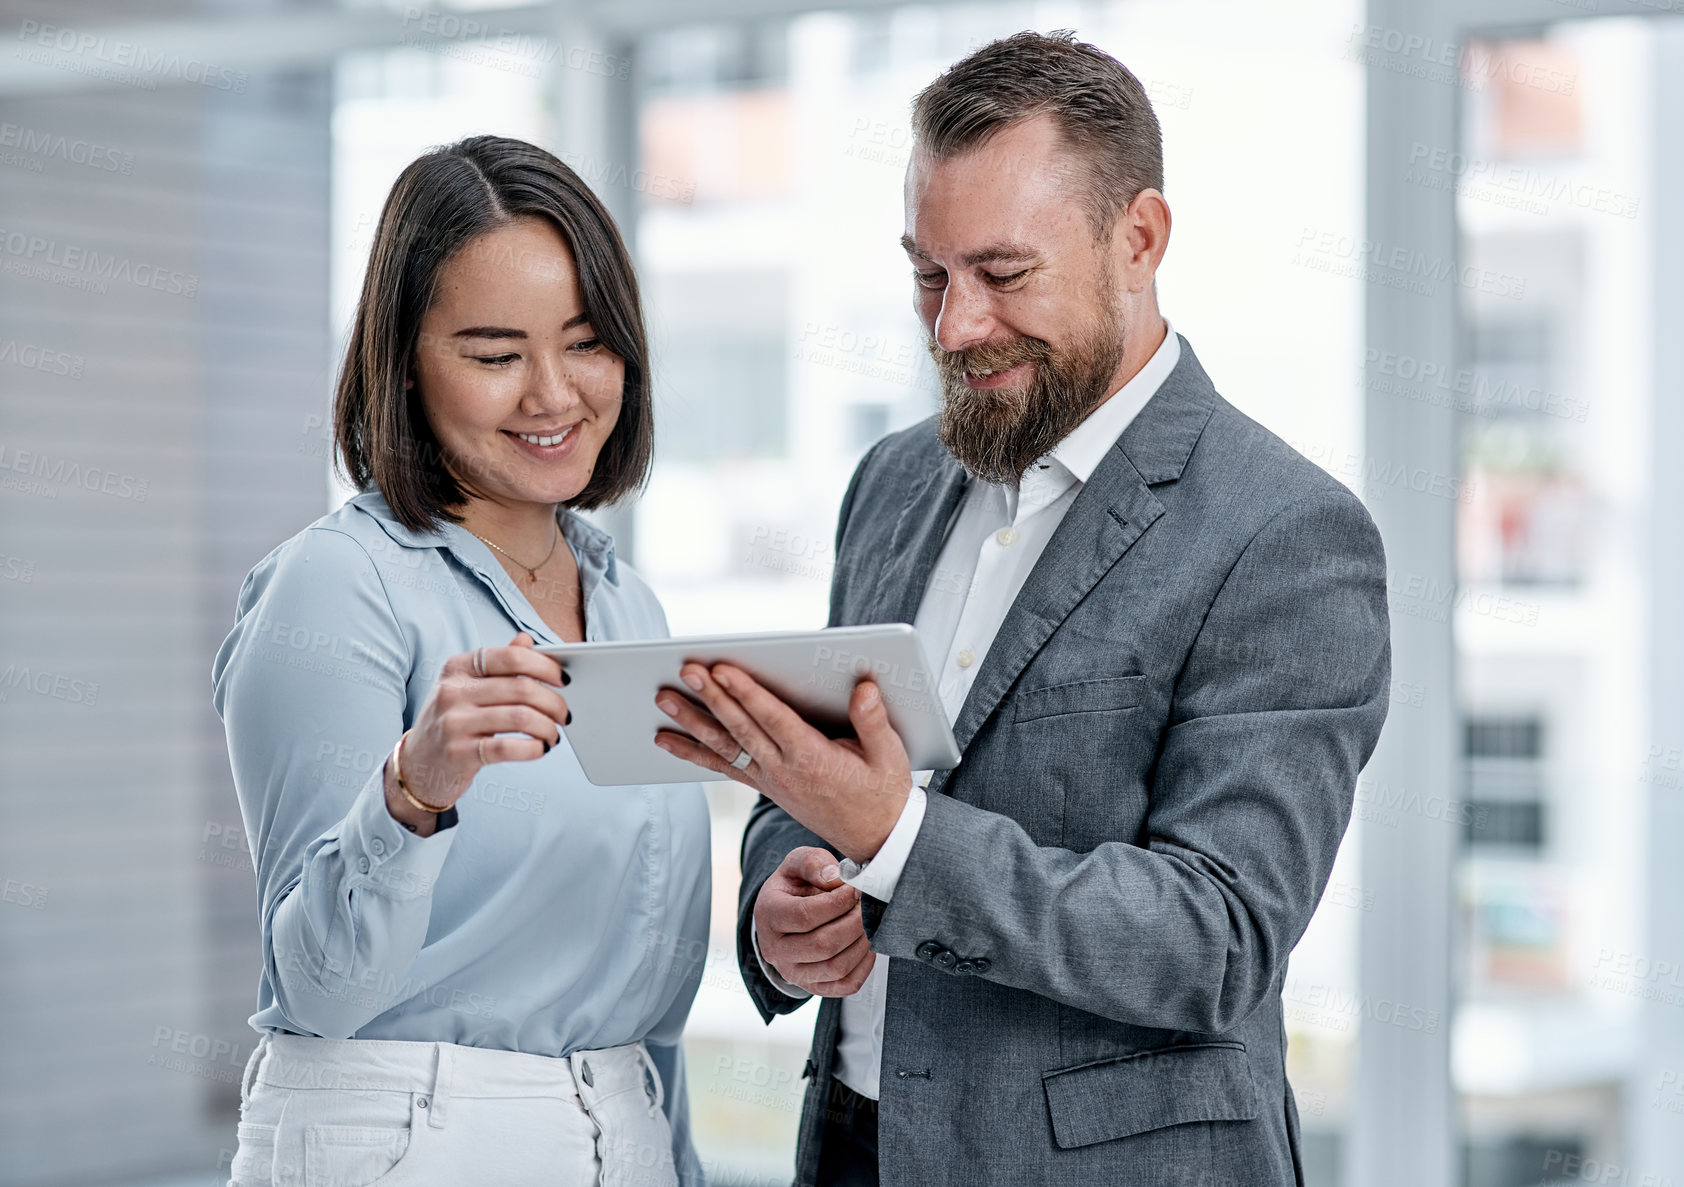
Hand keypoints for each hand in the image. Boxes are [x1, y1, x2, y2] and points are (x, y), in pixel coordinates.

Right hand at [386, 631, 567, 824]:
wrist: (417, 764)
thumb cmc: (451, 719)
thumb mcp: (466, 686)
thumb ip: (497, 664)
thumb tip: (526, 640)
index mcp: (458, 667)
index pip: (511, 657)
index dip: (545, 666)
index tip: (564, 679)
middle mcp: (453, 691)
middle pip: (522, 689)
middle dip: (553, 702)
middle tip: (564, 714)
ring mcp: (454, 723)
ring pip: (520, 718)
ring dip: (548, 728)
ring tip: (554, 735)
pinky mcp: (458, 753)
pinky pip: (507, 748)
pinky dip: (533, 748)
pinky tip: (540, 748)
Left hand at [653, 664, 912, 862]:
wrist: (875, 839)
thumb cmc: (883, 793)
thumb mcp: (890, 756)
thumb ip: (873, 721)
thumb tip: (863, 687)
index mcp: (814, 759)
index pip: (773, 720)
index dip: (747, 694)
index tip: (723, 670)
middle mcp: (784, 771)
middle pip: (741, 729)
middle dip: (711, 698)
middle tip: (687, 671)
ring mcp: (770, 780)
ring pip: (724, 748)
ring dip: (691, 723)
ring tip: (663, 700)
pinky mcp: (764, 786)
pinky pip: (723, 767)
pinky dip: (693, 753)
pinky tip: (666, 740)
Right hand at [754, 847, 876, 996]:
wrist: (787, 914)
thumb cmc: (795, 885)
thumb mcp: (798, 863)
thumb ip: (813, 863)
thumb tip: (836, 880)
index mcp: (768, 915)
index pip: (805, 916)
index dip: (837, 902)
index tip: (855, 889)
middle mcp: (775, 950)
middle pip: (823, 945)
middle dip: (854, 922)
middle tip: (869, 906)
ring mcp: (792, 973)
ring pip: (836, 967)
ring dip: (862, 943)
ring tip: (870, 922)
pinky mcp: (812, 986)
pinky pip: (845, 985)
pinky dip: (865, 966)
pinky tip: (869, 944)